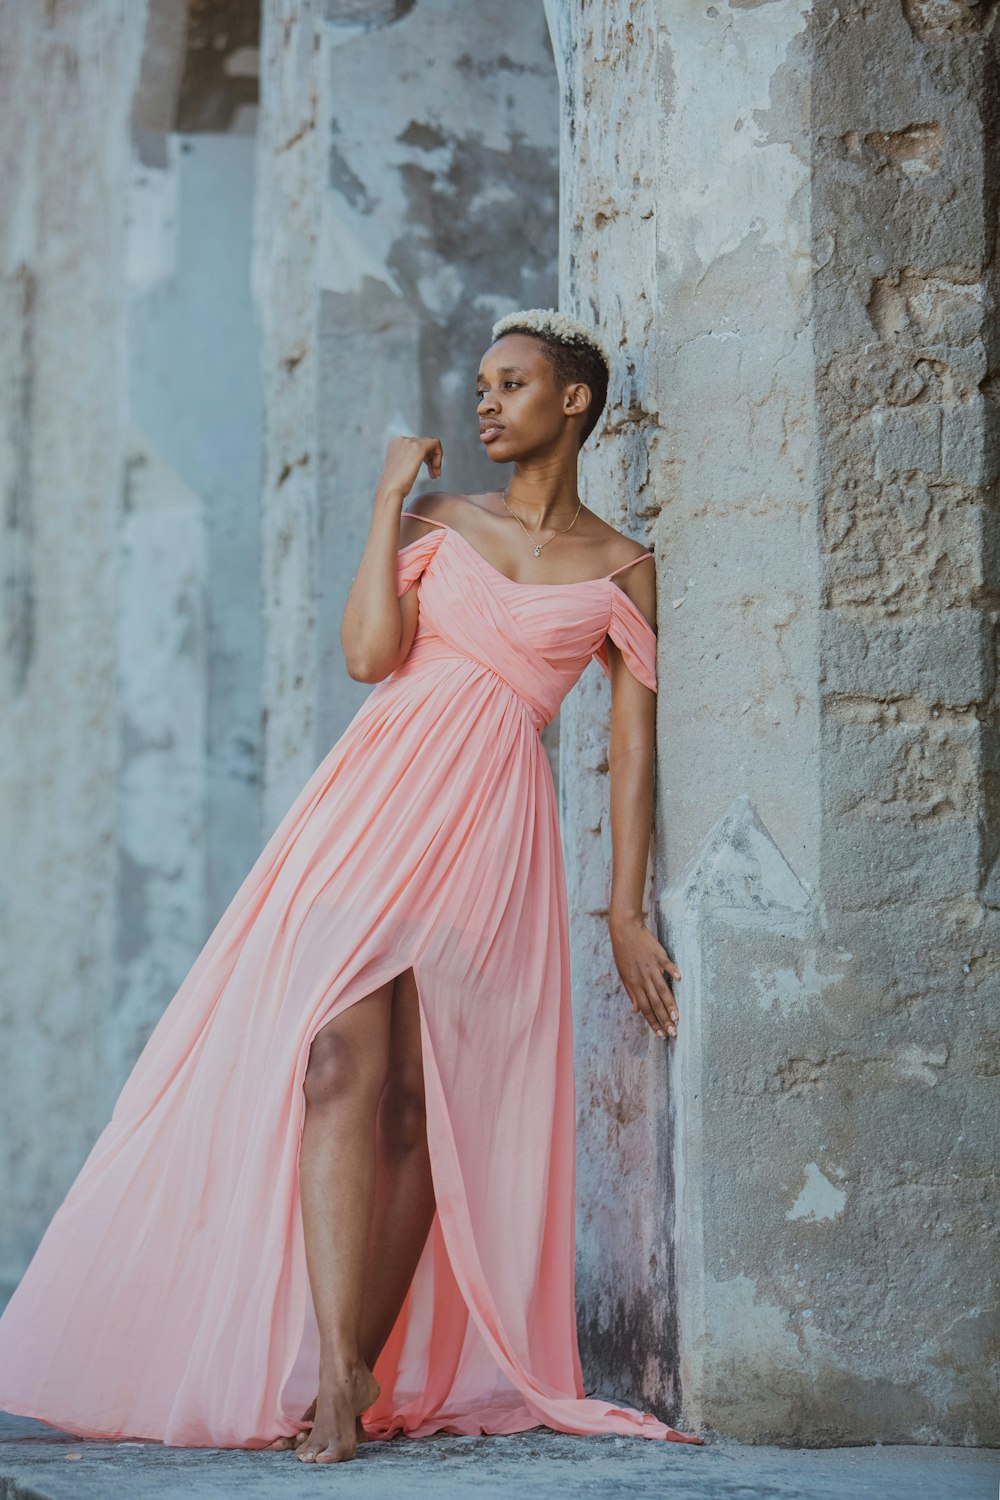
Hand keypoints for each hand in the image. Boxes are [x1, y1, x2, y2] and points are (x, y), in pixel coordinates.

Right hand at [378, 435, 442, 498]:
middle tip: (433, 475)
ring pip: (431, 444)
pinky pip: (436, 444)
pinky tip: (436, 470)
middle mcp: (401, 440)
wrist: (390, 491)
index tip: (428, 472)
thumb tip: (416, 460)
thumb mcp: (399, 469)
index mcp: (395, 444)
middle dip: (431, 460)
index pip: (416, 444)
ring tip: (435, 475)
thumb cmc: (394, 487)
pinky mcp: (419, 447)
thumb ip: (406, 461)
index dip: (425, 458)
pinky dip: (439, 456)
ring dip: (436, 460)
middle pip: (424, 444)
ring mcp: (409, 442)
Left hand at [609, 914, 681, 1039]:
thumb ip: (632, 993)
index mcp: (634, 984)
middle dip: (664, 1019)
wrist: (625, 930)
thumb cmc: (623, 954)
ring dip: (670, 1004)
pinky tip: (680, 980)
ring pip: (662, 989)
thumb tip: (636, 1011)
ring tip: (677, 1017)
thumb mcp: (623, 974)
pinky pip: (667, 965)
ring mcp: (652, 967)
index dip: (652, 1022)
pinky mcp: (659, 956)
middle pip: (655, 1002)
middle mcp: (643, 978)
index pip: (645, 1008)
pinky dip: (673, 972)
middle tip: (673, 1032)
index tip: (660, 1035)